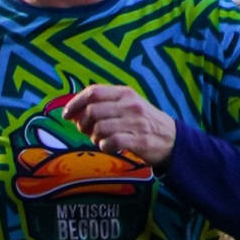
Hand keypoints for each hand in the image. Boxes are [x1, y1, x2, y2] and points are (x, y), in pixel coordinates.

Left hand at [55, 82, 177, 167]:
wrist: (173, 139)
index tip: (66, 115)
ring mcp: (136, 123)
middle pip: (92, 111)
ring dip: (94, 138)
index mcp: (125, 93)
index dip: (75, 103)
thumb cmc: (143, 122)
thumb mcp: (127, 106)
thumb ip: (103, 105)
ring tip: (101, 140)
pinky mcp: (140, 141)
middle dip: (82, 124)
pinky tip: (110, 147)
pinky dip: (104, 147)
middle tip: (86, 132)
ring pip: (99, 128)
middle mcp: (130, 105)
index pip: (92, 92)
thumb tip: (73, 113)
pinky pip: (111, 142)